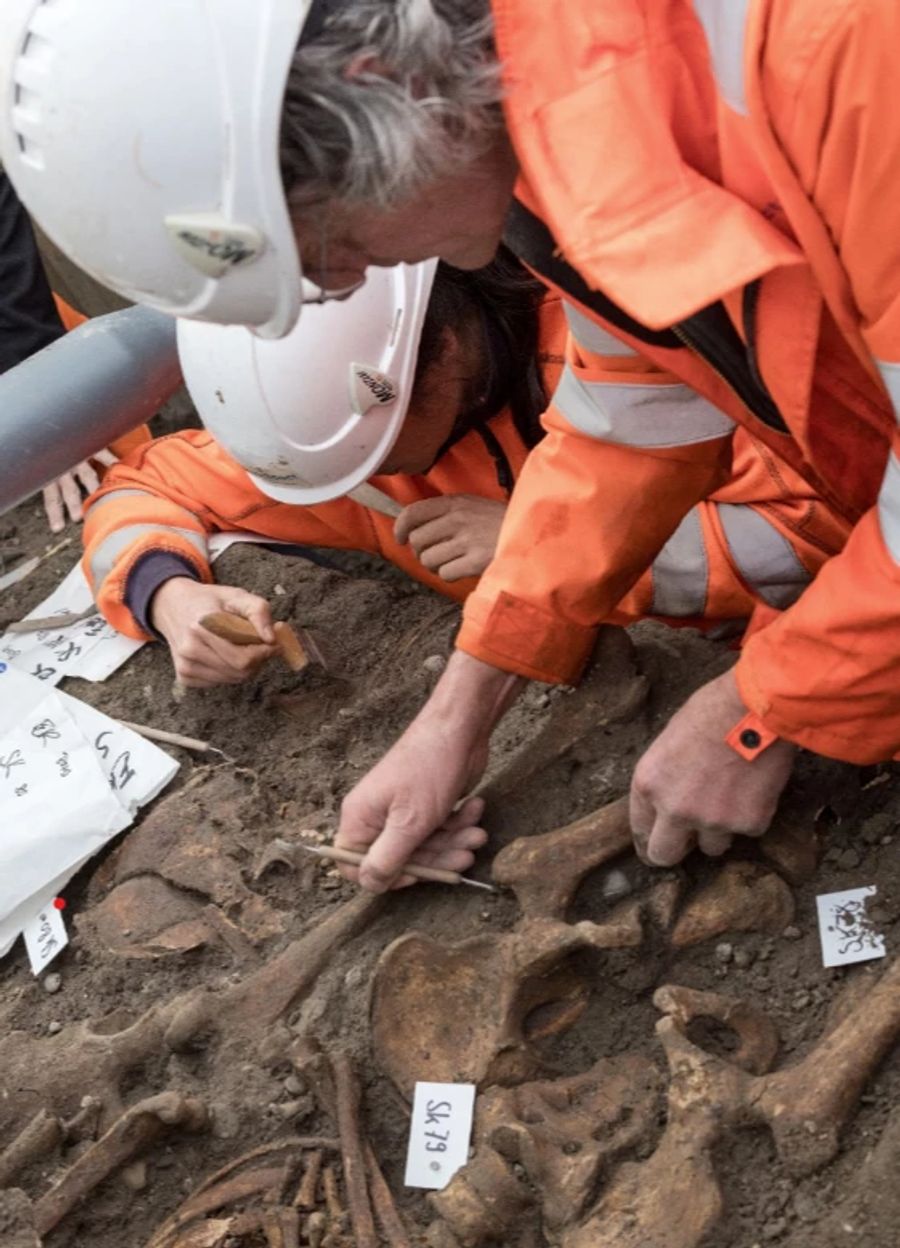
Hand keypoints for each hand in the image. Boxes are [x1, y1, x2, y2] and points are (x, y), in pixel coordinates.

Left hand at [42, 448, 117, 532]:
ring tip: (96, 496)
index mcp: (52, 474)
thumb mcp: (50, 468)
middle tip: (78, 517)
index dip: (54, 513)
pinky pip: (102, 455)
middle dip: (72, 504)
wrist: (60, 423)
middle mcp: (63, 467)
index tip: (57, 528)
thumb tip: (62, 504)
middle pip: (68, 489)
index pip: (51, 497)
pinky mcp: (91, 446)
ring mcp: (78, 457)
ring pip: (86, 475)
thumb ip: (56, 485)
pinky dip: (110, 461)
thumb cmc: (56, 449)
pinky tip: (117, 467)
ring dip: (91, 487)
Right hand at [150, 578, 276, 687]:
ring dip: (246, 667)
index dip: (265, 652)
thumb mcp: (237, 595)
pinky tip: (224, 654)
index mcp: (203, 625)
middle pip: (241, 671)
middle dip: (258, 659)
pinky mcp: (184, 677)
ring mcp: (185, 665)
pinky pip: (221, 682)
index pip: (244, 657)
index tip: (274, 642)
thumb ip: (259, 612)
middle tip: (260, 644)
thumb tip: (271, 638)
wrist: (172, 606)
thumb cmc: (210, 601)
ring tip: (241, 646)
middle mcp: (190, 648)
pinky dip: (230, 672)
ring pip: (234, 679)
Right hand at [336, 651, 522, 890]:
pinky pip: (439, 829)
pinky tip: (475, 810)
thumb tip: (368, 884)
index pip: (356, 865)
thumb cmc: (429, 769)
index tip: (415, 874)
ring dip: (454, 842)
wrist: (461, 728)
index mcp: (360, 818)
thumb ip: (386, 859)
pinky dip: (459, 824)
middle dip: (437, 859)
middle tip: (466, 855)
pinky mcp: (426, 804)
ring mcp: (402, 809)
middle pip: (401, 859)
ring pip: (426, 846)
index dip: (387, 876)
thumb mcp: (409, 824)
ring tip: (477, 834)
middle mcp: (376, 816)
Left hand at [395, 494, 505, 580]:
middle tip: (437, 554)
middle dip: (423, 552)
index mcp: (456, 503)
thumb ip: (447, 513)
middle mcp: (458, 519)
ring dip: (437, 566)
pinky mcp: (475, 561)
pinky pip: (445, 573)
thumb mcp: (475, 506)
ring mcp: (467, 540)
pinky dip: (451, 576)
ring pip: (429, 560)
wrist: (535, 535)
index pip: (412, 513)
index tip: (400, 538)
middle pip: (417, 541)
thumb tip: (413, 528)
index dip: (400, 528)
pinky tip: (464, 569)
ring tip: (453, 562)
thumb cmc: (502, 524)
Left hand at [630, 668, 795, 865]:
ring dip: (719, 830)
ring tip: (731, 796)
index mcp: (648, 784)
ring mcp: (712, 820)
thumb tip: (670, 798)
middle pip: (664, 855)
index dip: (651, 835)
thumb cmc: (712, 710)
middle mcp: (674, 809)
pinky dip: (752, 815)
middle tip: (689, 841)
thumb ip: (666, 778)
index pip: (640, 829)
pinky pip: (747, 830)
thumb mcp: (670, 741)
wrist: (757, 709)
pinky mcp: (748, 823)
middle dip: (676, 849)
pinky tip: (756, 786)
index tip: (659, 838)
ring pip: (712, 847)